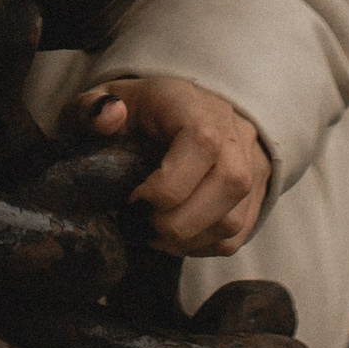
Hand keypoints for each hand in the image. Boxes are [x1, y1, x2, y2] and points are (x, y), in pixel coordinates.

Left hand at [79, 74, 271, 258]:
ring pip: (235, 217)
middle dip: (177, 222)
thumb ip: (91, 108)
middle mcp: (231, 130)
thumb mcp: (105, 101)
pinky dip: (204, 246)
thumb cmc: (137, 111)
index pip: (202, 142)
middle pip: (228, 184)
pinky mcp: (257, 189)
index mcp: (191, 104)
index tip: (135, 198)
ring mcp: (250, 161)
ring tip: (154, 234)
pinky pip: (239, 233)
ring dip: (189, 239)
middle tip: (142, 225)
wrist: (183, 107)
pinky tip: (176, 237)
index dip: (170, 183)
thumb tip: (109, 118)